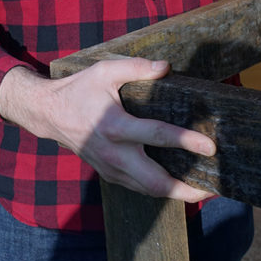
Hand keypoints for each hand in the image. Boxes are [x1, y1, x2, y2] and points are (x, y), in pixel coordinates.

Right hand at [0, 59, 215, 201]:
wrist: (49, 114)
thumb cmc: (79, 90)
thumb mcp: (104, 71)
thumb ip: (136, 67)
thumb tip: (166, 67)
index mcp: (115, 126)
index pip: (157, 137)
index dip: (186, 142)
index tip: (211, 147)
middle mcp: (114, 153)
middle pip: (156, 182)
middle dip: (186, 190)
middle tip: (212, 188)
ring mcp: (110, 168)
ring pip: (148, 191)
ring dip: (175, 193)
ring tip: (202, 190)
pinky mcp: (109, 174)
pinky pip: (139, 187)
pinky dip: (160, 188)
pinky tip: (177, 183)